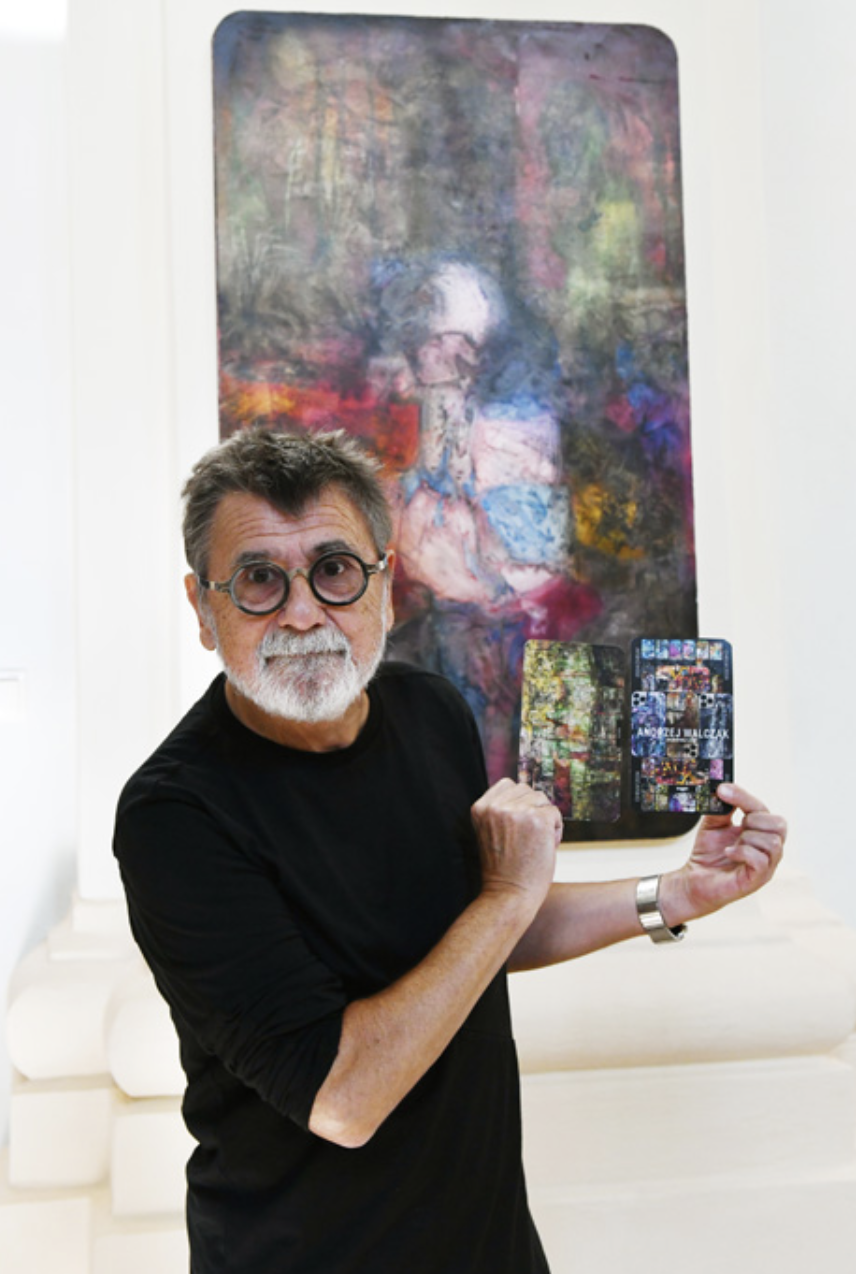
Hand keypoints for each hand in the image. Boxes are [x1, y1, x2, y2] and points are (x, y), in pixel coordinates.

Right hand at [471, 778, 562, 910]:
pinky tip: (547, 847)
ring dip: (545, 818)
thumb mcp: (491, 832)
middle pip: (527, 790)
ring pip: (542, 799)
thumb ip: (503, 811)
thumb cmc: (503, 868)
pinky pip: (554, 813)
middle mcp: (496, 806)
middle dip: (533, 810)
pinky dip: (556, 829)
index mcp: (480, 808)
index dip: (519, 801)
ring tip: (537, 843)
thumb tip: (529, 792)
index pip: (507, 784)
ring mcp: (516, 811)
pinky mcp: (537, 820)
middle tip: (530, 837)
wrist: (508, 895)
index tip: (520, 824)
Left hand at [661, 783, 786, 924]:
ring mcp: (765, 866)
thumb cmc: (707, 854)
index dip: (745, 797)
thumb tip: (725, 789)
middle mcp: (768, 849)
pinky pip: (761, 861)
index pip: (763, 809)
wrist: (693, 880)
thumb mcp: (713, 825)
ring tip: (731, 844)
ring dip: (748, 838)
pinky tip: (729, 852)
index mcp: (759, 832)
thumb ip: (722, 808)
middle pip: (780, 824)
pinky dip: (742, 852)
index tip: (723, 790)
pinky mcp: (756, 880)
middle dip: (755, 820)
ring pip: (774, 843)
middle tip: (738, 825)